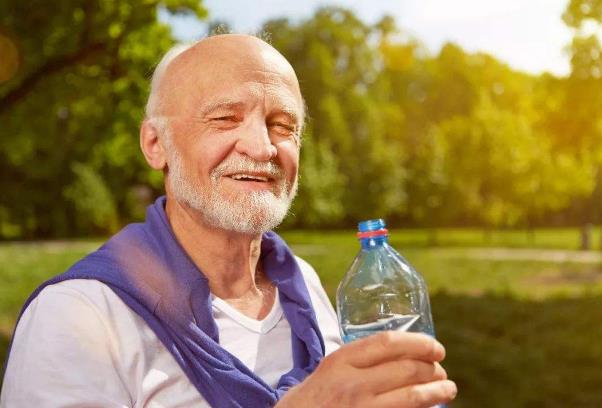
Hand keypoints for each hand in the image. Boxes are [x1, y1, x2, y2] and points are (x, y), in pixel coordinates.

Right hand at [276, 332, 456, 407]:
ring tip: (448, 388)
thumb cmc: (309, 400)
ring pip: (412, 396)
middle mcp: (353, 383)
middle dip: (432, 368)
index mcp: (341, 360)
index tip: (434, 346)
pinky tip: (430, 407)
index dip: (419, 342)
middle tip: (440, 369)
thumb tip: (396, 353)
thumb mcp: (328, 370)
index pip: (389, 343)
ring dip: (437, 391)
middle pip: (406, 368)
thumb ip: (355, 361)